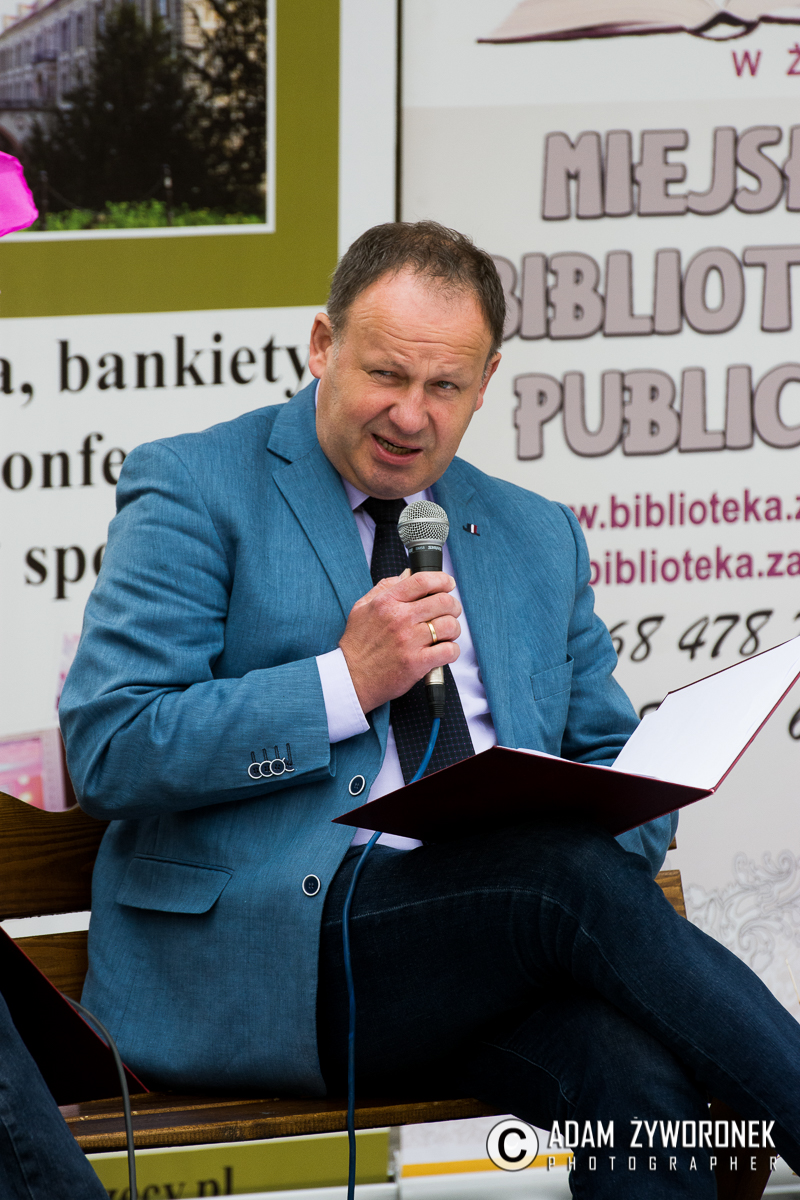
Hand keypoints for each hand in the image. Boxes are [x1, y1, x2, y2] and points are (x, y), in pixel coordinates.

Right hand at [339, 570, 461, 713]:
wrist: (351, 678)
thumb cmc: (357, 644)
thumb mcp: (362, 607)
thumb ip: (385, 587)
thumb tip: (407, 574)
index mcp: (387, 602)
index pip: (423, 581)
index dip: (442, 579)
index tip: (448, 584)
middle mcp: (399, 618)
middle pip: (442, 601)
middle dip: (453, 605)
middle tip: (451, 611)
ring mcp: (409, 641)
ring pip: (449, 625)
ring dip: (454, 629)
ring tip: (447, 634)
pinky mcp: (417, 663)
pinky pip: (449, 650)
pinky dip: (452, 650)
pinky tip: (444, 651)